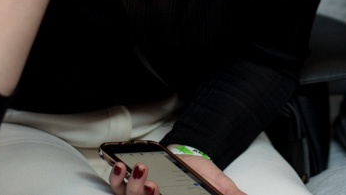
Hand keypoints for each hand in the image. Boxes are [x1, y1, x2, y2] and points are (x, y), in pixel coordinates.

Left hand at [106, 156, 246, 194]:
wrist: (188, 154)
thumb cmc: (200, 172)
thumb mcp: (218, 184)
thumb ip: (228, 193)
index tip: (160, 190)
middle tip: (155, 186)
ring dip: (134, 186)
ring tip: (142, 171)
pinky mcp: (130, 184)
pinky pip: (117, 186)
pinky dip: (117, 177)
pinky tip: (122, 167)